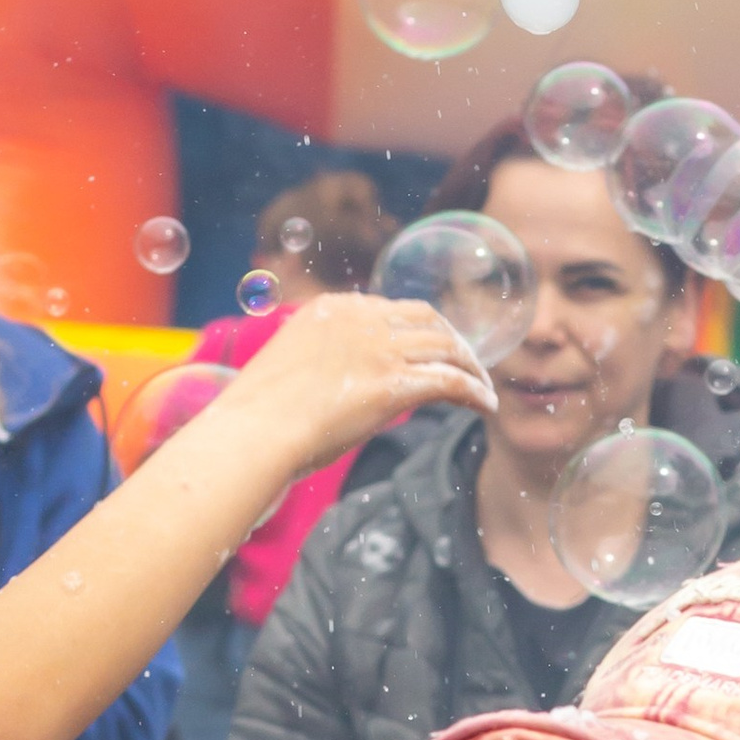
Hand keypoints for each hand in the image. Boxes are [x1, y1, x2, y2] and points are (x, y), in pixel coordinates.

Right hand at [212, 292, 497, 477]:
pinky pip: (449, 381)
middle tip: (468, 365)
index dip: (419, 329)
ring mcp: (377, 350)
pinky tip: (485, 407)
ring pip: (446, 347)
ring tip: (483, 390)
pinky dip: (473, 392)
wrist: (254, 430)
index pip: (391, 309)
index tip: (432, 348)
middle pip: (427, 319)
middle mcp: (360, 320)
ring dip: (471, 367)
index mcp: (332, 309)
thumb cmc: (259, 416)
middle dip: (453, 340)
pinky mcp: (392, 384)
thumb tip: (335, 389)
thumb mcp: (289, 372)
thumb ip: (319, 366)